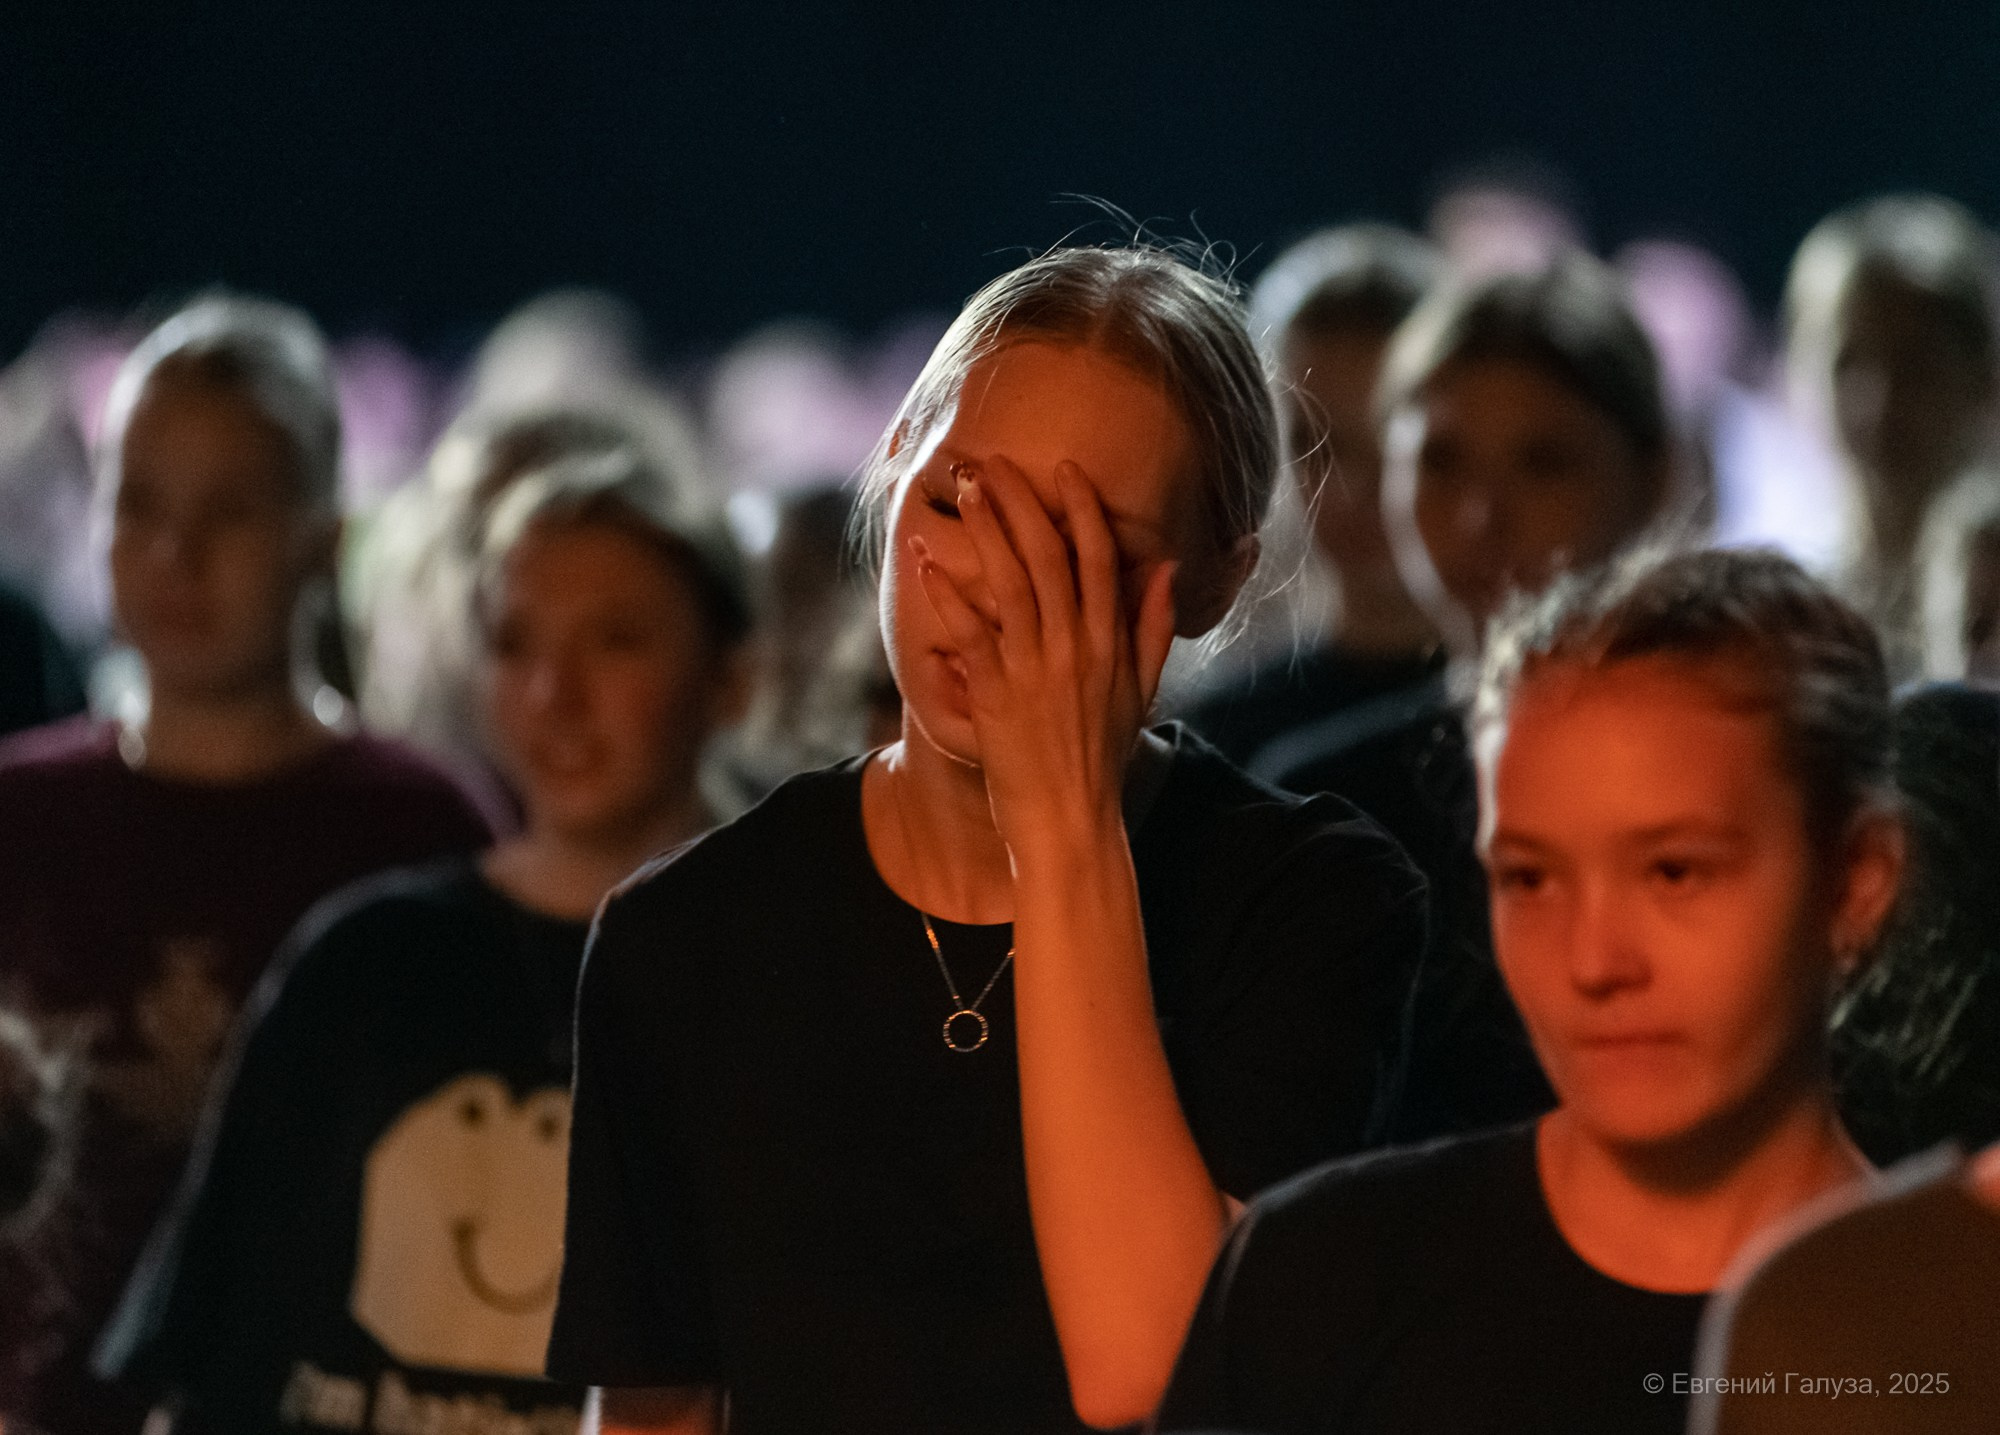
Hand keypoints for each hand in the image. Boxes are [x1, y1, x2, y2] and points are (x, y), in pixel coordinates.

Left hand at [912, 457, 1176, 855]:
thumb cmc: (1101, 760)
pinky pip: (971, 633)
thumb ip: (1152, 628)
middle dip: (1020, 502)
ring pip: (1009, 583)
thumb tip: (1166, 568)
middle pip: (1048, 558)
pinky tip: (928, 561)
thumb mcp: (1141, 692)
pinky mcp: (997, 697)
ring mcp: (1036, 672)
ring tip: (961, 490)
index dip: (1081, 509)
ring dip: (983, 531)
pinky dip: (949, 594)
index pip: (1099, 560)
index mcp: (1110, 645)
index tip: (1063, 468)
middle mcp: (1075, 650)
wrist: (1070, 824)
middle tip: (990, 462)